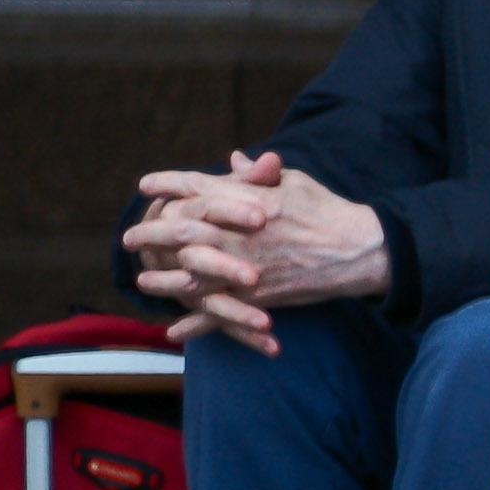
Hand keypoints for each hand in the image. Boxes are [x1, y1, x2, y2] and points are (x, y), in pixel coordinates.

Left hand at [124, 151, 385, 352]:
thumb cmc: (328, 209)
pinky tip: (175, 330)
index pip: (194, 186)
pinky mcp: (258, 295)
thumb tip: (235, 158)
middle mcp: (237, 232)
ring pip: (190, 274)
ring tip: (143, 280)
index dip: (166, 184)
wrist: (359, 248)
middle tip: (130, 237)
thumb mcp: (293, 181)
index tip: (146, 185)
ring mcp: (244, 266)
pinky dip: (197, 324)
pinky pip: (220, 313)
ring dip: (162, 278)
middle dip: (150, 232)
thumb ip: (259, 173)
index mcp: (244, 198)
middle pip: (179, 230)